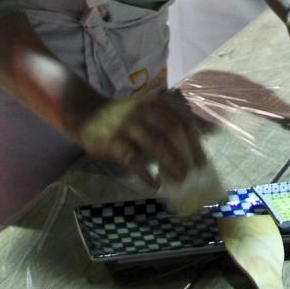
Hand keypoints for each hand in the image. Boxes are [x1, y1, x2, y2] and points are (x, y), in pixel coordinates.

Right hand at [74, 88, 206, 187]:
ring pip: (156, 145)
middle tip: (191, 174)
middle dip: (185, 155)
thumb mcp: (147, 111)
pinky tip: (154, 185)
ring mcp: (128, 125)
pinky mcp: (113, 141)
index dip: (195, 144)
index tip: (201, 164)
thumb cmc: (124, 117)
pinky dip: (146, 174)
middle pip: (173, 132)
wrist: (87, 114)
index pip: (183, 123)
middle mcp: (144, 110)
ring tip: (179, 180)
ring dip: (170, 164)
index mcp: (156, 103)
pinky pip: (133, 159)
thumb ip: (166, 124)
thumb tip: (190, 154)